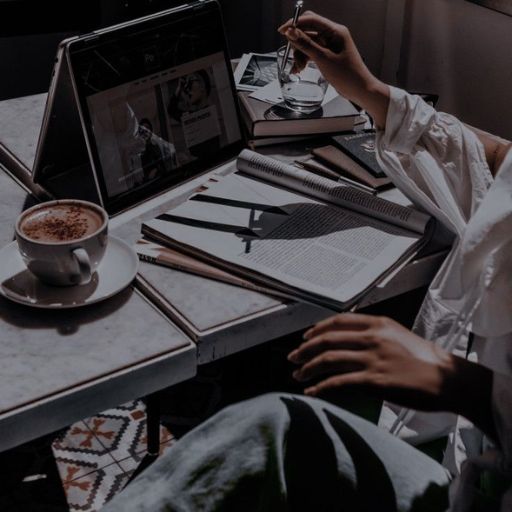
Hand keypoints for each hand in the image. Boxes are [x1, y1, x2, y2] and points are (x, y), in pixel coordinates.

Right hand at [278, 11, 388, 127]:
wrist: (359, 89)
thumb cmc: (348, 75)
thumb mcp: (323, 59)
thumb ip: (306, 45)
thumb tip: (291, 32)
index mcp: (335, 31)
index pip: (311, 20)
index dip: (295, 24)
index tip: (282, 31)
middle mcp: (332, 35)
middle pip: (308, 31)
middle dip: (297, 42)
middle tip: (291, 55)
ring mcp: (330, 45)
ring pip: (308, 43)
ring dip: (299, 54)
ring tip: (297, 67)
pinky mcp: (328, 55)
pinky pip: (312, 52)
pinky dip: (304, 59)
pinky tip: (300, 68)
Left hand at [288, 313, 455, 410]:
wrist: (448, 379)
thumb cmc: (425, 360)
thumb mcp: (397, 337)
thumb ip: (372, 336)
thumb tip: (346, 345)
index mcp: (378, 324)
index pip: (338, 321)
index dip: (317, 329)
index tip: (305, 337)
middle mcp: (372, 337)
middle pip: (327, 339)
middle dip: (305, 349)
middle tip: (293, 358)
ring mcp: (372, 358)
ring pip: (329, 359)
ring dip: (308, 368)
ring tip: (298, 375)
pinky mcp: (374, 381)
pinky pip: (339, 382)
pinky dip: (321, 387)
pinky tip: (312, 392)